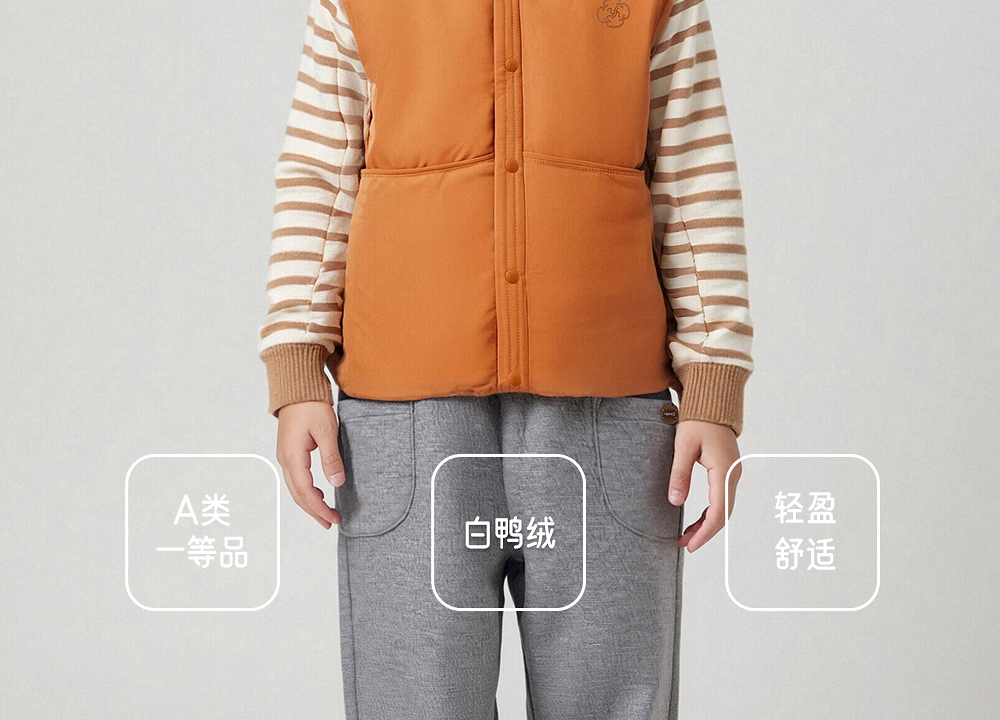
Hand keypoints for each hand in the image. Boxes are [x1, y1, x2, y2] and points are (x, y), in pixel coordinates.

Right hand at [275, 400, 345, 528]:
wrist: (298, 389)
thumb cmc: (312, 406)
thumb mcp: (326, 431)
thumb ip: (331, 458)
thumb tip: (337, 483)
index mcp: (293, 457)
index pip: (305, 491)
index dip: (319, 508)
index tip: (333, 518)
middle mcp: (285, 459)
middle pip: (298, 494)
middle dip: (314, 511)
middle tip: (331, 523)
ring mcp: (285, 456)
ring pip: (296, 488)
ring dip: (310, 503)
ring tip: (326, 514)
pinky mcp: (290, 452)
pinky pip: (296, 478)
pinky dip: (307, 490)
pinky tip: (319, 493)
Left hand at [668, 420, 742, 551]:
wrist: (713, 404)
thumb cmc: (698, 422)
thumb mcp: (683, 447)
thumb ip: (679, 475)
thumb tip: (675, 502)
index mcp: (724, 471)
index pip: (718, 511)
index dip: (705, 531)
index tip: (691, 545)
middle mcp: (733, 475)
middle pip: (723, 514)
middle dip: (705, 532)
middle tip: (685, 544)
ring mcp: (733, 474)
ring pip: (724, 508)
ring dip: (707, 523)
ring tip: (687, 535)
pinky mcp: (728, 472)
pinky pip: (722, 499)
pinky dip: (710, 512)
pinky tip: (696, 520)